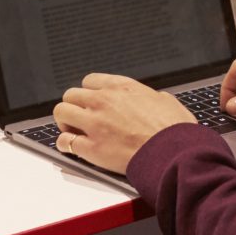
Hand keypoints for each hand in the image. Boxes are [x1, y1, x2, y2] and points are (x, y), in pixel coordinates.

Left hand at [53, 73, 195, 174]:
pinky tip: (70, 147)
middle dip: (74, 106)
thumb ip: (151, 97)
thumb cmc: (174, 131)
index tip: (90, 101)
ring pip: (61, 112)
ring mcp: (95, 124)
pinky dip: (65, 144)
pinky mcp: (91, 148)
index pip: (90, 81)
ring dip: (65, 121)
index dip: (89, 92)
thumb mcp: (166, 101)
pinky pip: (65, 141)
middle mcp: (104, 101)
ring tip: (72, 130)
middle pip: (71, 95)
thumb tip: (153, 100)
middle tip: (79, 117)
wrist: (172, 154)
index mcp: (123, 88)